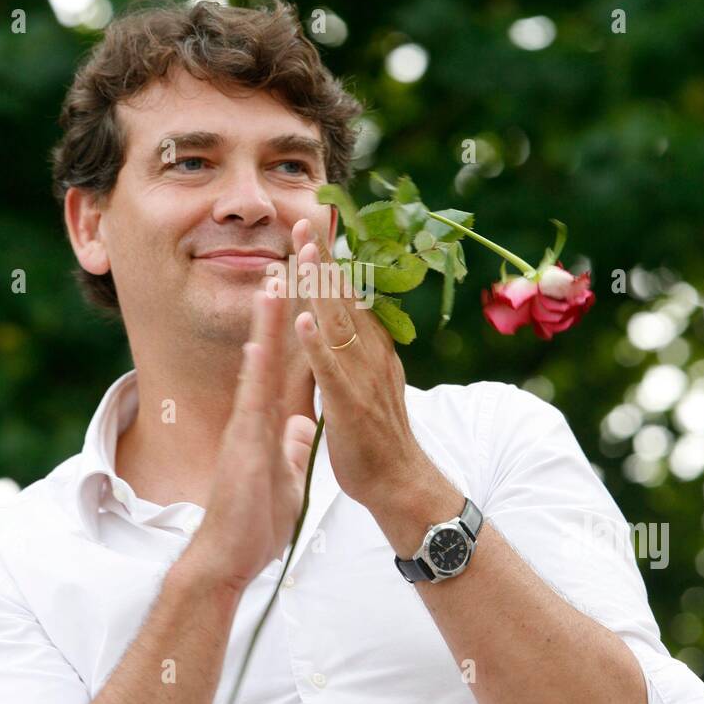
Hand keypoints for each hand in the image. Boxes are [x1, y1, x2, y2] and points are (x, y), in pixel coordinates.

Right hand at [200, 283, 316, 594]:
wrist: (228, 557)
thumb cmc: (253, 521)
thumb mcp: (284, 476)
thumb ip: (289, 447)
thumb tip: (300, 426)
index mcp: (266, 421)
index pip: (282, 365)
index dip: (293, 329)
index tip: (302, 292)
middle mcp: (253, 416)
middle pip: (268, 354)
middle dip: (277, 311)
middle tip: (286, 266)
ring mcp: (245, 428)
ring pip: (258, 368)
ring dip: (265, 328)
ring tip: (272, 285)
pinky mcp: (242, 447)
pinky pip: (251, 405)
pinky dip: (255, 375)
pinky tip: (259, 347)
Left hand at [290, 216, 422, 508]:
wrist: (401, 482)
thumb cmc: (379, 438)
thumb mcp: (370, 382)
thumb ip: (357, 353)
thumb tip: (346, 325)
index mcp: (371, 349)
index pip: (349, 297)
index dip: (331, 263)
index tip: (314, 230)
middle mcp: (370, 355)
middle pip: (345, 298)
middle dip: (324, 260)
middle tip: (306, 221)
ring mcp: (361, 378)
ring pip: (339, 324)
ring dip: (322, 288)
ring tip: (306, 254)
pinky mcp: (349, 404)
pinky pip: (330, 369)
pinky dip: (317, 343)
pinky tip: (303, 319)